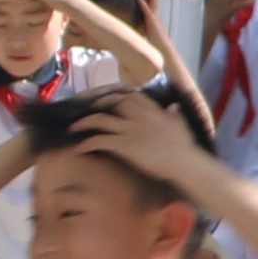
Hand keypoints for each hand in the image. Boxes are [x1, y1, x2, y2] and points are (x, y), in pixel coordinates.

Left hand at [79, 83, 193, 174]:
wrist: (184, 163)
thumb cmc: (184, 147)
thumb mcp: (180, 124)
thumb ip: (174, 114)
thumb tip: (174, 107)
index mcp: (152, 109)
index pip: (130, 95)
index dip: (116, 96)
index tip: (108, 99)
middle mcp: (138, 115)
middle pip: (111, 102)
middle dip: (96, 105)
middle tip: (86, 110)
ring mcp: (129, 129)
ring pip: (99, 120)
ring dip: (84, 123)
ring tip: (73, 128)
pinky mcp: (123, 144)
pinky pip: (99, 141)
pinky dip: (87, 144)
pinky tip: (80, 149)